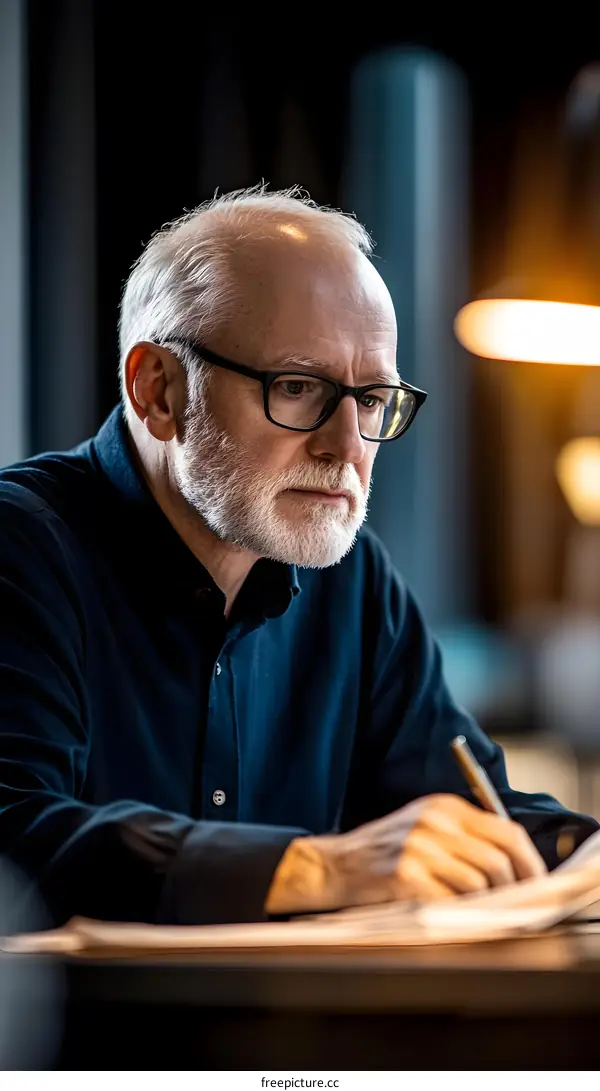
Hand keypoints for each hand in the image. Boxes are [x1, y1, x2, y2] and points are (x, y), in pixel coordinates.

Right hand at [265, 794, 546, 914]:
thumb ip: (465, 837)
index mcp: (445, 807)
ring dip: (482, 905)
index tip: (536, 881)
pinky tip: (447, 914)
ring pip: (479, 884)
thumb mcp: (425, 827)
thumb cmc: (384, 853)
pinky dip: (457, 913)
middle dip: (512, 889)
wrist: (334, 864)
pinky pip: (451, 901)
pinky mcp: (404, 875)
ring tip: (472, 912)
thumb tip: (514, 867)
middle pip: (499, 860)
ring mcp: (419, 847)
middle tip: (511, 907)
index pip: (507, 830)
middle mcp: (434, 821)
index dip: (529, 861)